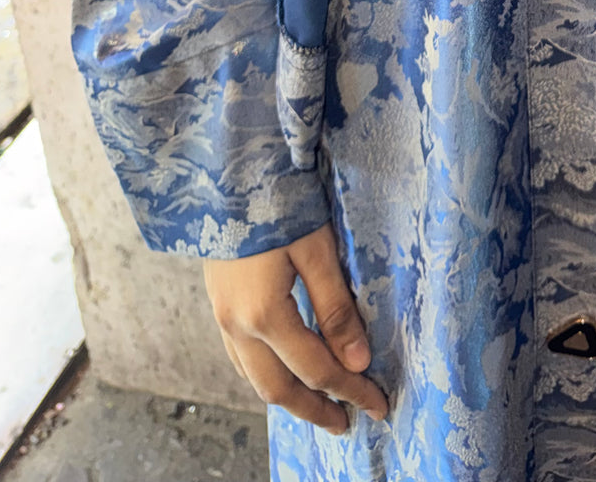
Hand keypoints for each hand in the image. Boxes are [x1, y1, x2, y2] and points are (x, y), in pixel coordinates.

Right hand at [204, 222, 387, 433]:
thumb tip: (358, 362)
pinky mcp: (216, 304)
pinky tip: (280, 374)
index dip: (350, 391)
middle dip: (316, 409)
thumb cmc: (277, 202)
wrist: (227, 172)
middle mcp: (238, 326)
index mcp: (266, 316)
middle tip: (348, 423)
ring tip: (318, 408)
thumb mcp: (316, 250)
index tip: (379, 404)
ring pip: (255, 379)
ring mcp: (221, 318)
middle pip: (280, 389)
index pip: (317, 370)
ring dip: (289, 399)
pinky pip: (240, 359)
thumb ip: (336, 308)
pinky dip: (265, 377)